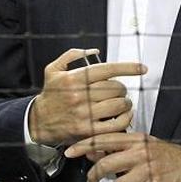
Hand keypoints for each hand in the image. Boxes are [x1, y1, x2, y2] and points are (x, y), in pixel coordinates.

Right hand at [28, 49, 144, 146]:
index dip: (128, 68)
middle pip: (116, 88)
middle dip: (122, 88)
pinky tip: (123, 115)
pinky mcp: (87, 130)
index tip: (141, 68)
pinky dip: (124, 119)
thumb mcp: (53, 69)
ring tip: (121, 102)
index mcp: (73, 78)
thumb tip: (94, 50)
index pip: (107, 69)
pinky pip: (116, 124)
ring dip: (125, 103)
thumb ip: (72, 55)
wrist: (39, 121)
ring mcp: (84, 114)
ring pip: (118, 105)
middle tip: (119, 91)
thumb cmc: (50, 95)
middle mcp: (79, 95)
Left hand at [65, 133, 180, 181]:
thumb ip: (117, 147)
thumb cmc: (164, 155)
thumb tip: (91, 152)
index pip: (103, 140)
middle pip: (105, 166)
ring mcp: (146, 172)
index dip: (83, 146)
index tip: (69, 152)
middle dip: (93, 177)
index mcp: (135, 140)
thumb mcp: (141, 144)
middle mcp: (139, 154)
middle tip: (91, 181)